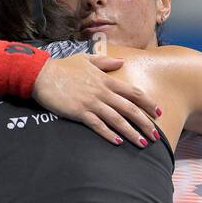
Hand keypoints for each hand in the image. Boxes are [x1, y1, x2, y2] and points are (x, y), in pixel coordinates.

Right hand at [31, 54, 162, 146]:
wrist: (42, 74)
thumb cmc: (63, 67)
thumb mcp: (86, 60)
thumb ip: (105, 62)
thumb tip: (121, 62)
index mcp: (106, 80)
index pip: (133, 93)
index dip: (148, 103)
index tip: (159, 113)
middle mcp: (102, 92)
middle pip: (130, 109)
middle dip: (145, 123)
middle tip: (156, 136)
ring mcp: (91, 103)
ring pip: (117, 119)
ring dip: (131, 132)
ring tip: (142, 143)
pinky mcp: (80, 112)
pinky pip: (98, 125)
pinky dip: (109, 134)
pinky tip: (118, 142)